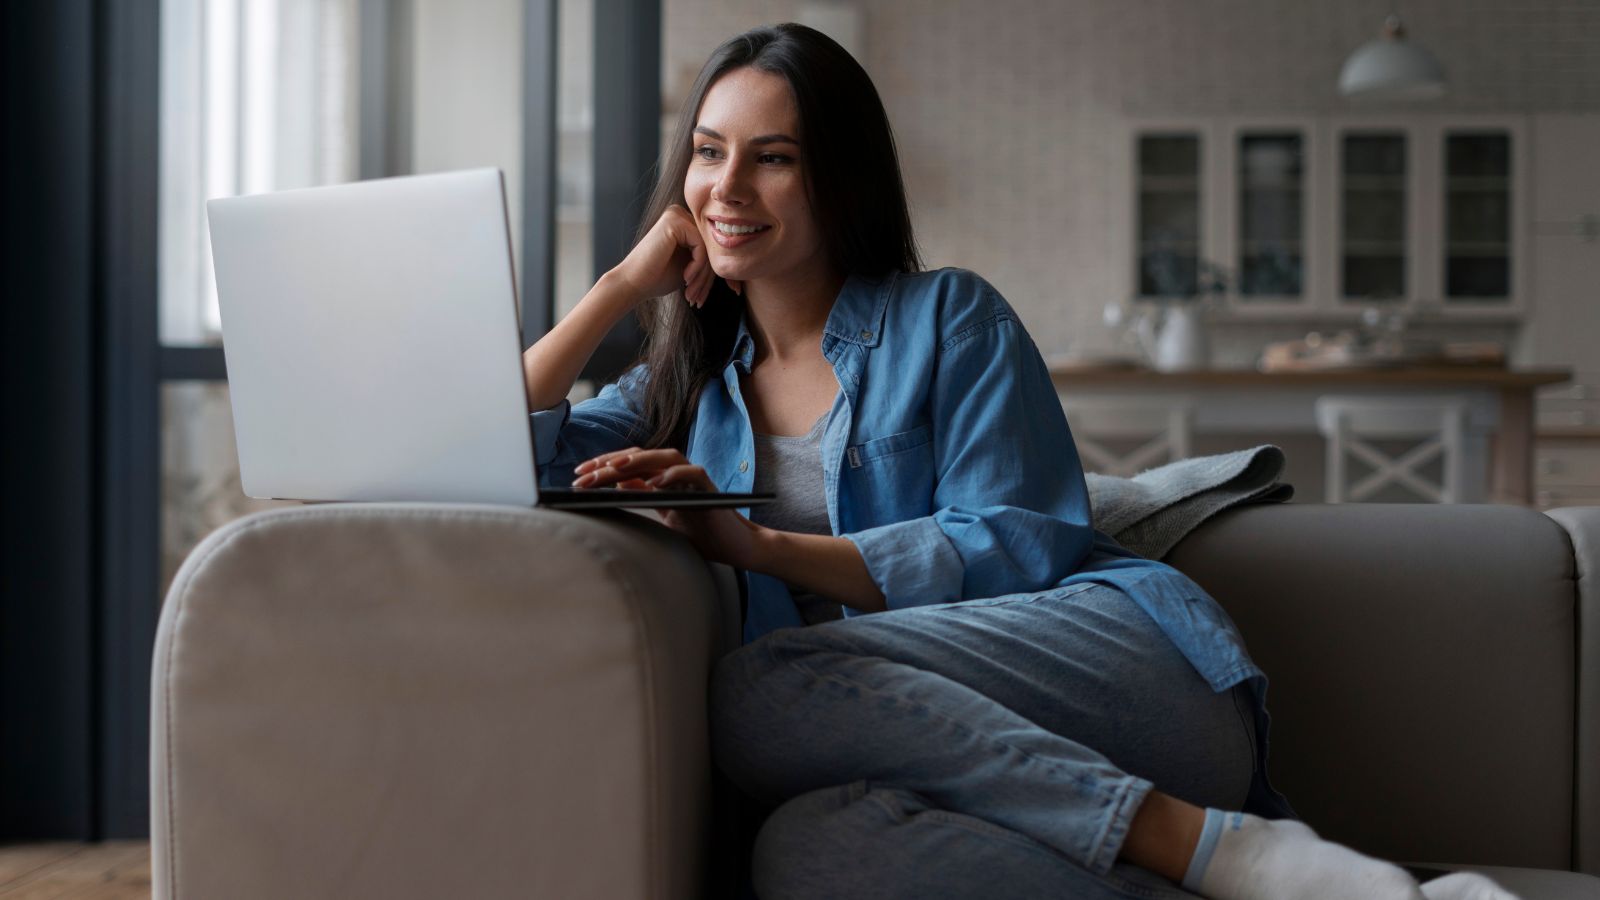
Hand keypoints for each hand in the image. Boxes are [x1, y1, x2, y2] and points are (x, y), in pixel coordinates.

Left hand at [573, 447, 764, 567]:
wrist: (735, 548)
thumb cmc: (701, 534)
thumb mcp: (663, 516)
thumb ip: (643, 497)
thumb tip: (616, 483)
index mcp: (662, 480)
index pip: (629, 465)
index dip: (603, 467)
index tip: (577, 476)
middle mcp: (677, 474)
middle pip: (641, 457)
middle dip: (610, 463)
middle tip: (584, 474)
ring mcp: (694, 479)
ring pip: (665, 457)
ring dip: (639, 460)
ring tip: (615, 467)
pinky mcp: (710, 488)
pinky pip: (693, 473)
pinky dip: (674, 474)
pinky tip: (655, 481)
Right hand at [607, 205, 742, 308]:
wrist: (633, 283)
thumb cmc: (658, 278)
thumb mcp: (692, 268)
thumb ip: (710, 261)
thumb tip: (738, 272)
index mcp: (685, 222)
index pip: (711, 245)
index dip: (716, 272)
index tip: (719, 293)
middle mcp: (682, 214)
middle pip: (712, 246)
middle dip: (710, 277)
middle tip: (699, 299)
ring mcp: (677, 215)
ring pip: (708, 247)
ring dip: (704, 275)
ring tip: (693, 294)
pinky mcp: (674, 221)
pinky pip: (701, 246)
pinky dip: (698, 266)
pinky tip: (686, 279)